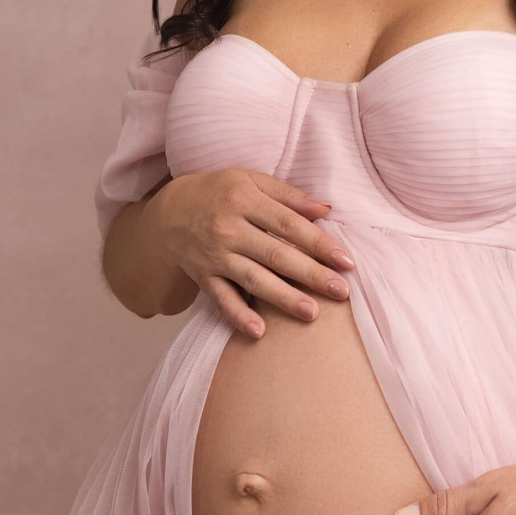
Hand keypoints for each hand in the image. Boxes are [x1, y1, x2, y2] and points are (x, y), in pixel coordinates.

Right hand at [151, 168, 354, 336]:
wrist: (168, 211)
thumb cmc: (220, 193)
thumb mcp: (250, 182)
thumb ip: (289, 196)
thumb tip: (327, 209)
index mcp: (245, 200)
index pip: (289, 225)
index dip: (320, 243)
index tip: (346, 261)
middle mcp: (229, 229)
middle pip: (276, 255)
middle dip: (311, 275)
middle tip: (341, 292)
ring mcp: (214, 255)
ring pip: (254, 280)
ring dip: (283, 298)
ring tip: (312, 313)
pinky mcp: (203, 277)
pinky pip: (222, 299)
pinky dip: (238, 316)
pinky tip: (259, 332)